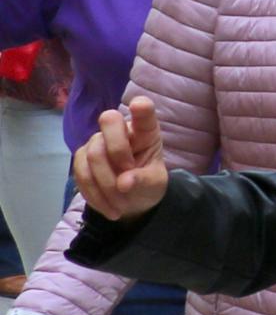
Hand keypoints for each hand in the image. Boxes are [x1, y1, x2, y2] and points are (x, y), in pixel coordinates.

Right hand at [69, 96, 164, 223]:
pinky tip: (109, 209)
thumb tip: (124, 183)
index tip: (140, 106)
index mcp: (145, 131)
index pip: (144, 113)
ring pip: (93, 153)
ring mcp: (98, 141)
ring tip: (121, 207)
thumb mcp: (154, 185)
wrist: (129, 200)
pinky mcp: (81, 158)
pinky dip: (95, 195)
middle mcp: (120, 130)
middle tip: (127, 181)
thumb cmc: (146, 183)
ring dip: (106, 185)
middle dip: (117, 152)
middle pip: (109, 121)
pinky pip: (81, 174)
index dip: (141, 108)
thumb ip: (143, 181)